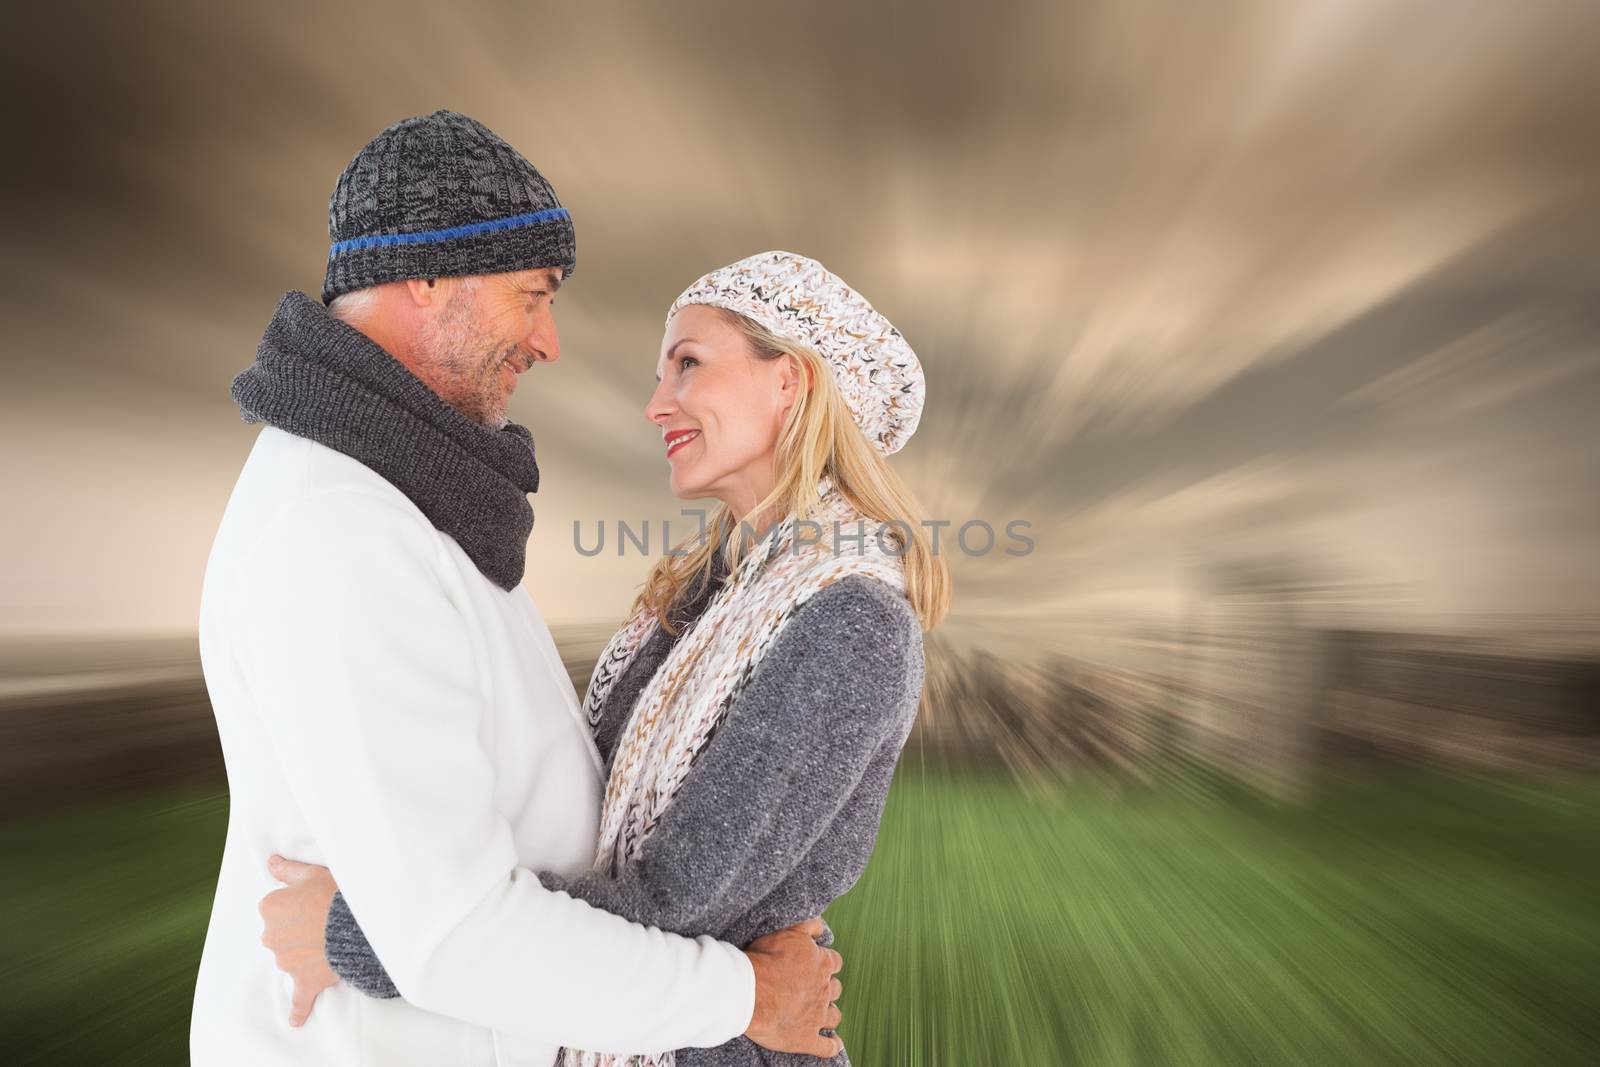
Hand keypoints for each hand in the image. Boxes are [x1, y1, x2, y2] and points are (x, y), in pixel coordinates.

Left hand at [259, 854, 340, 1026]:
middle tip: (323, 920)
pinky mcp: (304, 980)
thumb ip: (288, 870)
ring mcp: (286, 960)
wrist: (359, 923)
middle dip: (297, 929)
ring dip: (306, 953)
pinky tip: (296, 1020)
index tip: (313, 902)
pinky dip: (298, 1009)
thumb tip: (270, 862)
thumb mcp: (314, 873)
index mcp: (271, 907)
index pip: (276, 906)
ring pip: (291, 958)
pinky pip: (299, 998)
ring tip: (331, 940)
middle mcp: (272, 934)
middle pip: (280, 933)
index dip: (296, 904)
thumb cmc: (337, 894)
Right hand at [742, 917, 844, 1057]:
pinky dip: (832, 1045)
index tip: (819, 965)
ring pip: (834, 1016)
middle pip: (835, 989)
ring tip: (823, 1015)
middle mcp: (823, 990)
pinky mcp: (807, 1038)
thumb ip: (807, 927)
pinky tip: (833, 1044)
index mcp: (820, 964)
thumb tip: (820, 925)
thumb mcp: (788, 932)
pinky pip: (827, 1046)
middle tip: (814, 989)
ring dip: (830, 1014)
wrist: (749, 992)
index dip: (827, 963)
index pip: (834, 961)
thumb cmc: (765, 960)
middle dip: (827, 989)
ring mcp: (817, 1016)